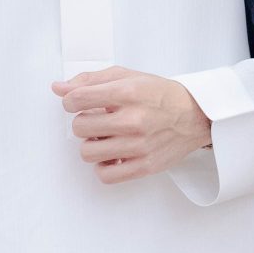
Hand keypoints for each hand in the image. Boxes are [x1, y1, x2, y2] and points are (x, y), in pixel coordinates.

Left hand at [54, 69, 212, 182]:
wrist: (195, 115)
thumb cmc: (159, 95)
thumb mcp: (127, 77)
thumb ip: (90, 80)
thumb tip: (58, 88)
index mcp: (128, 92)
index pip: (77, 99)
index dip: (71, 101)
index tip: (78, 103)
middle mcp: (133, 119)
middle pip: (79, 127)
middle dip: (84, 122)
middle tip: (97, 120)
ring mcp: (139, 145)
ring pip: (87, 152)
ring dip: (92, 144)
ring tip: (105, 137)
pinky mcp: (144, 166)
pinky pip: (105, 175)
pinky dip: (103, 166)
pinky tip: (112, 155)